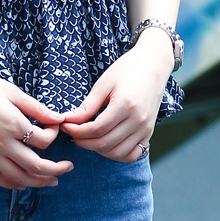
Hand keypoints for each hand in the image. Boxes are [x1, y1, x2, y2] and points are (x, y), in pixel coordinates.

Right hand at [0, 67, 71, 188]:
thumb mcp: (11, 91)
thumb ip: (36, 108)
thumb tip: (59, 118)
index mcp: (13, 124)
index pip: (43, 140)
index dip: (54, 134)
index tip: (54, 125)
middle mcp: (2, 144)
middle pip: (35, 166)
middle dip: (56, 169)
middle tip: (68, 167)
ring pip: (18, 177)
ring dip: (38, 182)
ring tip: (52, 181)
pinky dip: (11, 184)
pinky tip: (22, 183)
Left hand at [59, 29, 171, 160]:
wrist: (153, 65)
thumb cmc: (127, 70)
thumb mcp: (103, 84)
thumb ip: (87, 106)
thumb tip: (68, 120)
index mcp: (125, 105)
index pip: (96, 129)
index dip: (77, 131)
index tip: (66, 126)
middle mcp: (138, 120)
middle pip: (105, 143)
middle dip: (83, 142)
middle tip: (72, 133)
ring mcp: (145, 129)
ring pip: (117, 153)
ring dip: (98, 150)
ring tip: (87, 139)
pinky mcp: (149, 133)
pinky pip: (131, 154)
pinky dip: (116, 155)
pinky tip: (105, 145)